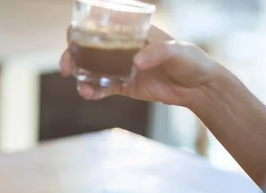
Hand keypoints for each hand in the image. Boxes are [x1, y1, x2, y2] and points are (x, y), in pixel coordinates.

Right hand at [60, 26, 221, 109]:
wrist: (199, 87)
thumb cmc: (191, 60)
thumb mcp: (179, 50)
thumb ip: (158, 53)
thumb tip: (135, 62)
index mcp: (132, 31)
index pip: (102, 24)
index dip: (82, 29)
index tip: (71, 36)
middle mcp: (122, 47)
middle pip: (89, 48)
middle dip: (73, 56)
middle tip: (67, 68)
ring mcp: (121, 67)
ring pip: (92, 70)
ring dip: (81, 77)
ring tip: (82, 89)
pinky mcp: (124, 85)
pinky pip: (103, 87)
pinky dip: (93, 91)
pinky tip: (88, 95)